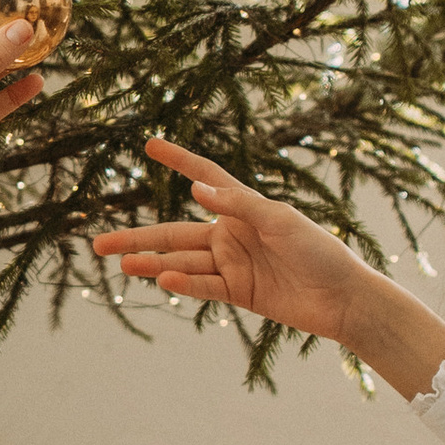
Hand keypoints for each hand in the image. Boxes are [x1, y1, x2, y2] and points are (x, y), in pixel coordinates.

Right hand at [90, 137, 444, 399]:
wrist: (344, 299)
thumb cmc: (320, 251)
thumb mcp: (282, 220)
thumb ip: (239, 204)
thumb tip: (196, 188)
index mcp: (244, 207)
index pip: (205, 176)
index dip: (179, 160)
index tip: (150, 144)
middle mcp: (232, 234)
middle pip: (175, 233)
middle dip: (138, 237)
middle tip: (99, 244)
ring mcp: (233, 265)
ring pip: (181, 262)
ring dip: (152, 263)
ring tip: (121, 264)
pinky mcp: (239, 293)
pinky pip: (203, 287)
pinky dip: (183, 284)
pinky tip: (161, 280)